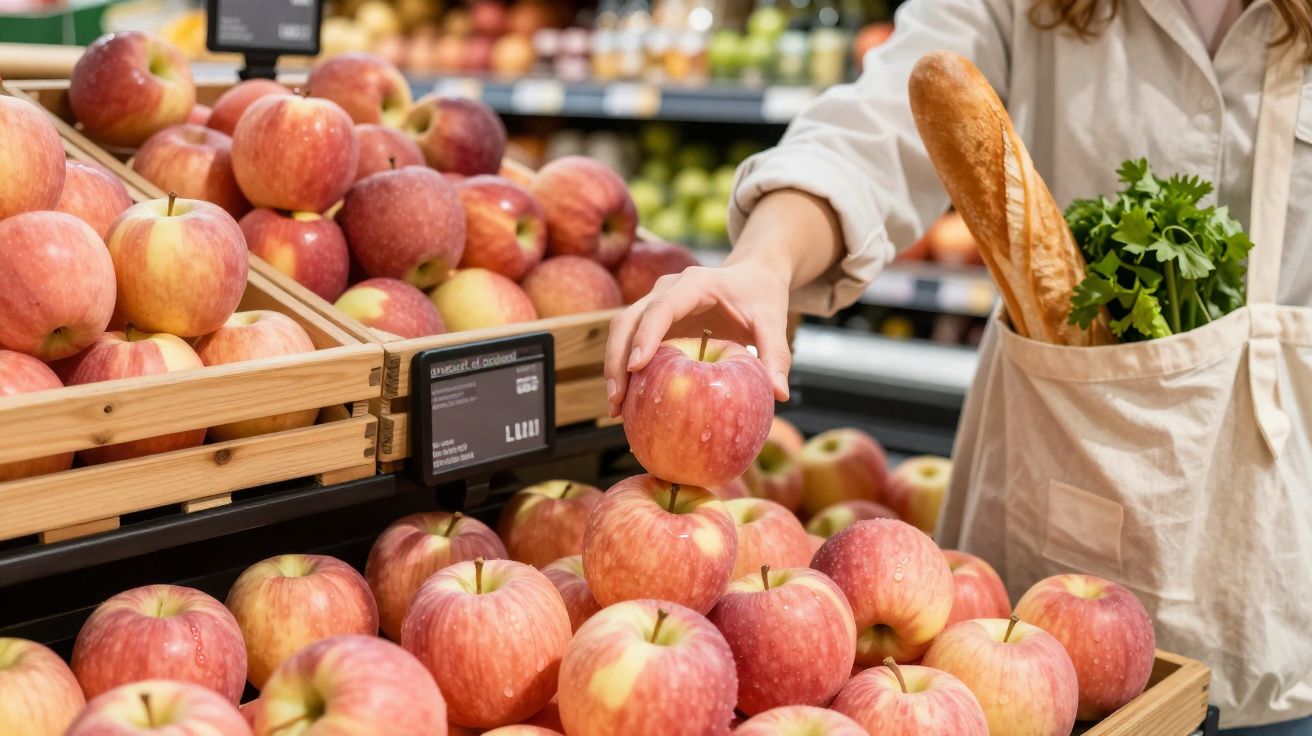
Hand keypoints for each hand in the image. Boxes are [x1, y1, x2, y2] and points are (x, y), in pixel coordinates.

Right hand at [605, 259, 792, 417]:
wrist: (753, 276)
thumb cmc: (762, 295)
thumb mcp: (773, 322)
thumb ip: (776, 355)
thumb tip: (779, 394)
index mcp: (694, 284)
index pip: (661, 308)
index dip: (646, 336)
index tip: (637, 367)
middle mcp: (667, 290)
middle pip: (628, 320)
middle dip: (617, 360)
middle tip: (617, 401)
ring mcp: (655, 304)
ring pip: (622, 331)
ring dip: (614, 368)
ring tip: (617, 410)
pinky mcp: (654, 322)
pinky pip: (630, 343)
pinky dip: (625, 371)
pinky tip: (629, 403)